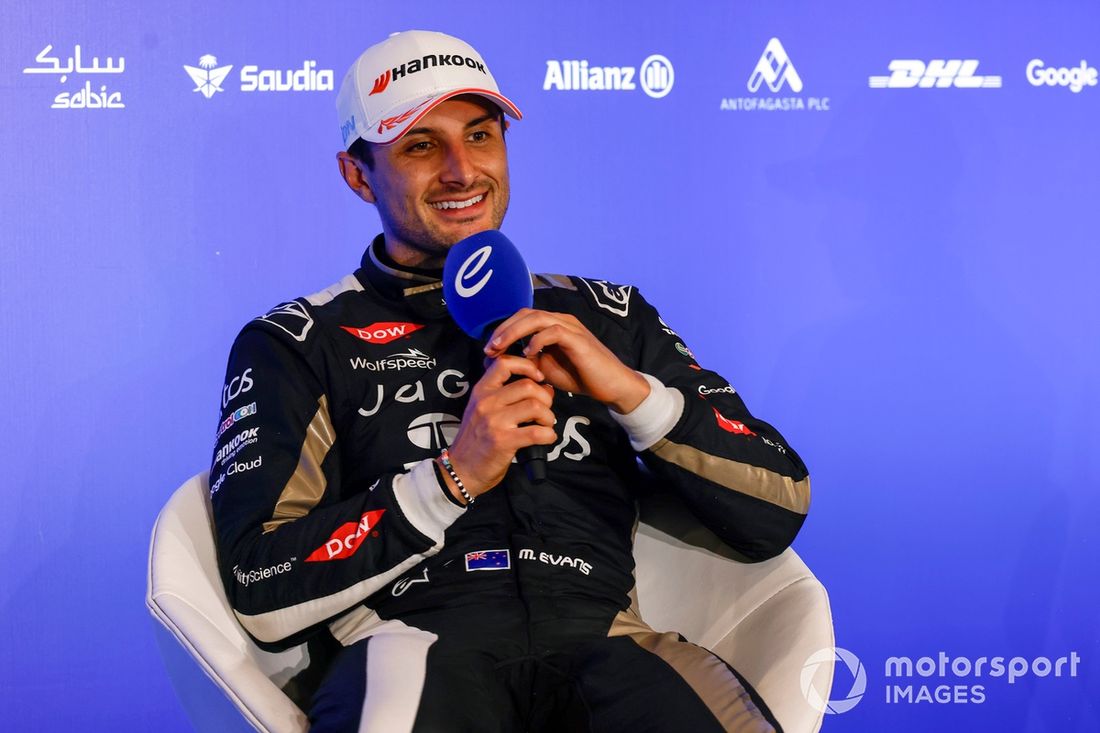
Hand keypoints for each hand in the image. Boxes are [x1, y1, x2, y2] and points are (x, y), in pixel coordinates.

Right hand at [442, 355, 556, 501]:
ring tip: (546, 425)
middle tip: (545, 410)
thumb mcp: (484, 411)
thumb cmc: (476, 440)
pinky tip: (547, 438)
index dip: (527, 366)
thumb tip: (545, 387)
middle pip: (527, 385)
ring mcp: (494, 421)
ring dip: (549, 417)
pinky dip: (549, 435)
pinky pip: (537, 432)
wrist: (460, 470)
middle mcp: (486, 402)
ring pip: (535, 406)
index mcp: (481, 391)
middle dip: (545, 397)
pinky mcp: (503, 441)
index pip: (504, 363)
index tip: (537, 378)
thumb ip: (509, 397)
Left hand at [483, 308, 649, 413]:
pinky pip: (553, 331)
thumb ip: (527, 361)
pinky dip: (537, 341)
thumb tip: (501, 360)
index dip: (502, 330)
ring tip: (500, 348)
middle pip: (525, 313)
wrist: (610, 386)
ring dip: (514, 332)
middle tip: (488, 348)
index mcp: (552, 325)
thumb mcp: (546, 368)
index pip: (521, 318)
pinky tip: (527, 354)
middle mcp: (560, 320)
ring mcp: (570, 327)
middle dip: (503, 329)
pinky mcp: (578, 339)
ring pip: (536, 318)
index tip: (488, 350)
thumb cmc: (580, 376)